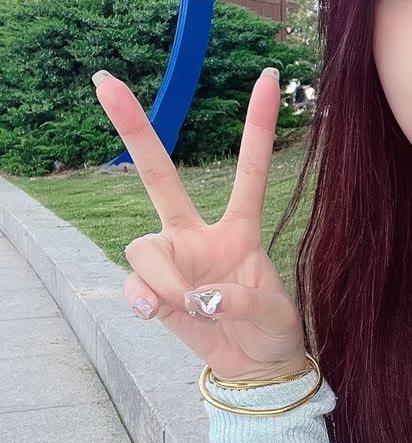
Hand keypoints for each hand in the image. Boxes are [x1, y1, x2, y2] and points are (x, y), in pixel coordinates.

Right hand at [91, 66, 308, 383]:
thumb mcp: (275, 314)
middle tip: (104, 80)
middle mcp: (199, 234)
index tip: (265, 75)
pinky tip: (158, 313)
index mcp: (242, 228)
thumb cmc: (273, 331)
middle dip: (133, 130)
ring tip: (189, 306)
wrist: (254, 367)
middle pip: (159, 176)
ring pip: (143, 246)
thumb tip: (200, 298)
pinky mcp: (154, 291)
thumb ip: (243, 301)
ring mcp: (173, 260)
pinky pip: (134, 284)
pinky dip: (144, 298)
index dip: (256, 126)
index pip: (249, 171)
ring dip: (162, 278)